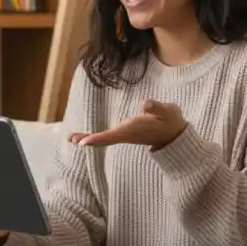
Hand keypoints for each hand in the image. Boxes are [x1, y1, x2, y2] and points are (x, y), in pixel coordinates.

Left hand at [71, 99, 186, 149]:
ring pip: (104, 139)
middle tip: (71, 138)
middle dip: (88, 139)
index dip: (97, 138)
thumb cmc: (170, 120)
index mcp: (133, 130)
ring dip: (88, 138)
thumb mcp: (167, 112)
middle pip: (104, 139)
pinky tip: (86, 136)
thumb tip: (146, 103)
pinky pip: (107, 137)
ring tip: (72, 137)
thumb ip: (157, 107)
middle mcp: (127, 135)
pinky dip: (95, 137)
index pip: (112, 135)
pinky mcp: (126, 133)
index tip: (83, 142)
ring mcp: (125, 135)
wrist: (175, 133)